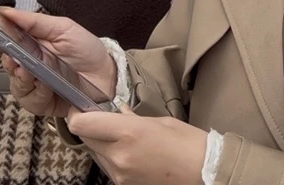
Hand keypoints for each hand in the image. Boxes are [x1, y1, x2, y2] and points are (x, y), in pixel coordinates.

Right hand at [0, 8, 115, 118]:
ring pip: (15, 84)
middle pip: (7, 65)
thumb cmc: (87, 50)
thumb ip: (33, 21)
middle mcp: (30, 65)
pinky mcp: (42, 102)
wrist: (108, 76)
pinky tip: (46, 86)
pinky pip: (30, 100)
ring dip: (21, 78)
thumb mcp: (62, 28)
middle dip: (8, 62)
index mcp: (32, 45)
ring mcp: (35, 85)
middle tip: (12, 58)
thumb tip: (4, 11)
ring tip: (29, 72)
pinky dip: (36, 93)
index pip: (5, 44)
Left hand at [66, 107, 207, 184]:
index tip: (82, 108)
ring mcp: (120, 175)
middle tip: (103, 120)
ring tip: (124, 139)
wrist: (205, 173)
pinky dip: (113, 158)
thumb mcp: (161, 121)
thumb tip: (117, 112)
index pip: (82, 124)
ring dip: (102, 144)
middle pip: (85, 138)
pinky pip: (108, 168)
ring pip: (95, 154)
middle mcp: (119, 156)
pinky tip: (132, 153)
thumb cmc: (189, 144)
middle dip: (91, 128)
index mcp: (129, 133)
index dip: (77, 114)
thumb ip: (132, 118)